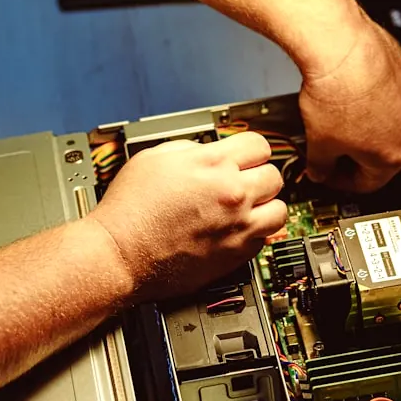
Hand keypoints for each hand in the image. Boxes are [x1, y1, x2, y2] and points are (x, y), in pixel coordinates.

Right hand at [88, 132, 286, 302]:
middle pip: (274, 176)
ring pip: (281, 210)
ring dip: (266, 206)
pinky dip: (254, 233)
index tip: (245, 157)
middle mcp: (233, 194)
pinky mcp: (236, 254)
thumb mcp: (154, 157)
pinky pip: (264, 239)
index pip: (259, 145)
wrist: (120, 254)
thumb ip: (192, 149)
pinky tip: (234, 230)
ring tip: (248, 208)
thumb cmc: (130, 210)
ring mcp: (238, 226)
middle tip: (244, 182)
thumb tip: (210, 152)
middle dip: (259, 176)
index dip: (250, 150)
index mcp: (213, 164)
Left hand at [299, 16, 400, 191]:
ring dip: (364, 126)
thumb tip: (319, 169)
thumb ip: (320, 166)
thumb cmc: (337, 90)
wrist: (341, 46)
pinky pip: (388, 95)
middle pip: (382, 154)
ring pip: (388, 123)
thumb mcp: (318, 142)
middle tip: (331, 148)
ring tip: (336, 115)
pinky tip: (348, 92)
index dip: (342, 182)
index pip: (369, 184)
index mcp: (394, 155)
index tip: (330, 175)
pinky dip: (371, 98)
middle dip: (354, 154)